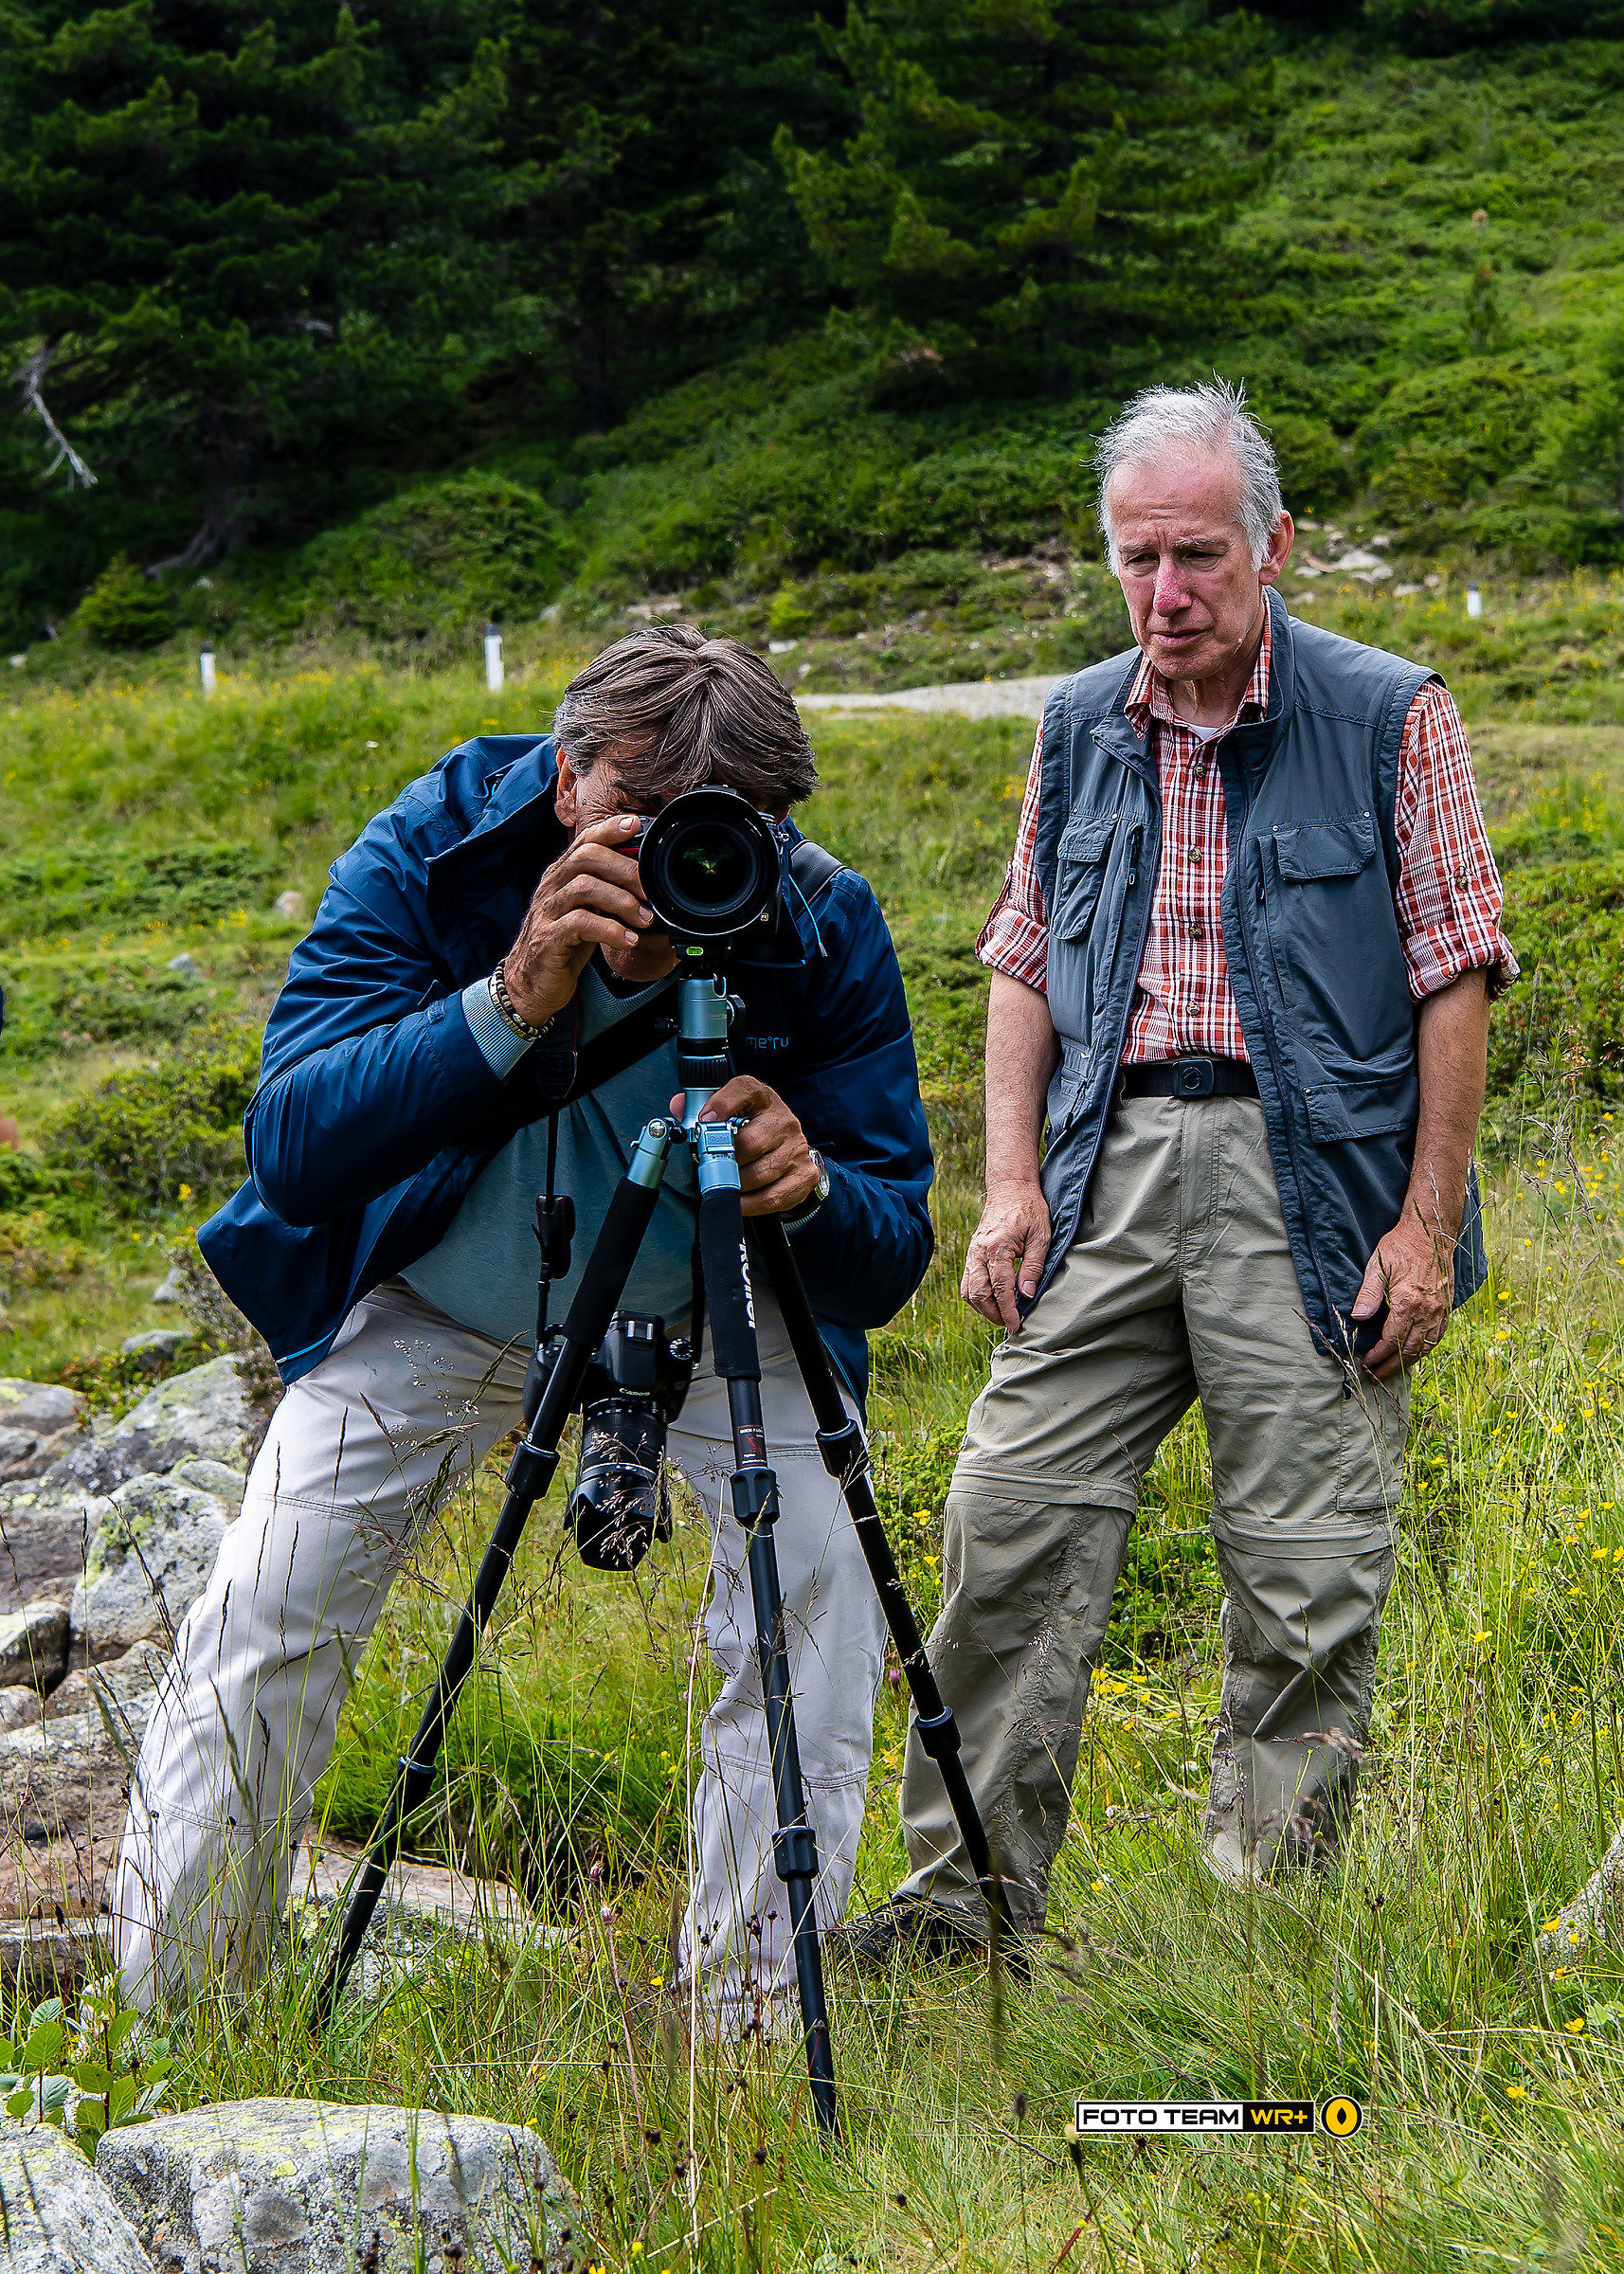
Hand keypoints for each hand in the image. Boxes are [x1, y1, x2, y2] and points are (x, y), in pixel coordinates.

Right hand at [503, 815, 664, 1026]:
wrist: (531, 983)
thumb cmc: (564, 944)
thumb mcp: (587, 911)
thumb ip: (605, 891)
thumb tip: (643, 877)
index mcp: (561, 876)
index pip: (583, 841)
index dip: (609, 830)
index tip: (636, 825)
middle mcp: (551, 887)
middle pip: (586, 857)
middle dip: (625, 869)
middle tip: (650, 890)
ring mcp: (547, 912)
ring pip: (584, 887)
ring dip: (622, 901)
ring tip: (644, 919)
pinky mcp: (548, 938)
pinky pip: (580, 923)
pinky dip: (610, 930)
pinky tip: (628, 939)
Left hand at [673, 1075, 820, 1217]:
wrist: (789, 1148)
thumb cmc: (753, 1129)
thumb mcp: (731, 1112)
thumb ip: (702, 1107)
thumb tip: (678, 1107)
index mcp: (762, 1098)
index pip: (744, 1089)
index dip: (722, 1104)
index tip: (704, 1120)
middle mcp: (783, 1120)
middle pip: (750, 1142)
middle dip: (724, 1160)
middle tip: (710, 1167)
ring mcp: (797, 1148)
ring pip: (759, 1173)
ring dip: (735, 1184)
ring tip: (725, 1183)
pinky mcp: (804, 1175)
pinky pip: (772, 1196)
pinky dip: (750, 1204)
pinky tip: (739, 1200)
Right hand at [962, 1178, 1050, 1331]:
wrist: (1010, 1188)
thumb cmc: (1029, 1209)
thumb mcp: (1041, 1236)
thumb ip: (1033, 1267)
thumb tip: (1027, 1295)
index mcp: (996, 1248)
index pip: (999, 1288)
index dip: (1007, 1311)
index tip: (1015, 1325)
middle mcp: (979, 1252)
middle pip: (979, 1294)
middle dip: (994, 1314)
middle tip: (1010, 1323)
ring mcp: (972, 1253)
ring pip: (969, 1290)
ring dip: (983, 1307)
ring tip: (1001, 1315)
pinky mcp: (972, 1253)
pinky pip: (967, 1281)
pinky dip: (977, 1296)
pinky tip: (992, 1300)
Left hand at [1351, 1208, 1453, 1379]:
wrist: (1431, 1233)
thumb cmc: (1401, 1247)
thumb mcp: (1378, 1266)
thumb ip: (1368, 1294)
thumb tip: (1358, 1317)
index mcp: (1408, 1303)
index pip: (1391, 1341)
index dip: (1378, 1356)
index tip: (1367, 1363)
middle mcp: (1427, 1312)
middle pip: (1408, 1350)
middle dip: (1391, 1366)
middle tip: (1376, 1376)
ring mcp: (1439, 1311)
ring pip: (1424, 1347)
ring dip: (1408, 1362)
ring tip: (1393, 1370)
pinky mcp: (1446, 1308)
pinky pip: (1437, 1337)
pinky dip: (1425, 1349)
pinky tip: (1415, 1353)